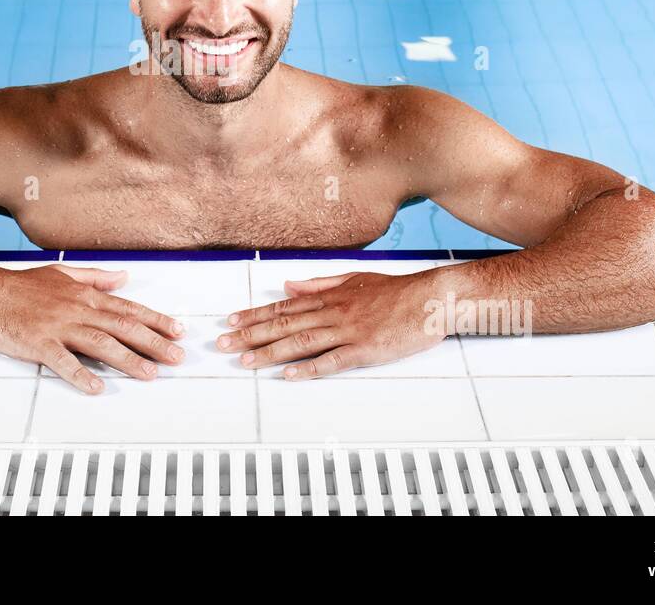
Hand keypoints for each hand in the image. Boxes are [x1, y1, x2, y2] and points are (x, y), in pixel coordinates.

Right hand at [0, 263, 185, 393]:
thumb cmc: (21, 286)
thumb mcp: (62, 273)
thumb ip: (95, 277)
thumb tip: (123, 277)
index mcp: (84, 295)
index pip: (128, 308)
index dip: (156, 320)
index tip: (177, 331)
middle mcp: (77, 310)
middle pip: (123, 327)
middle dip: (154, 343)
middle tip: (176, 357)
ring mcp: (59, 327)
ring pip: (101, 343)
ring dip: (128, 360)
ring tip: (149, 374)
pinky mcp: (39, 343)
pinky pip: (63, 361)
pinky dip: (80, 374)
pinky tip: (95, 387)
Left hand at [218, 269, 448, 379]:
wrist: (430, 298)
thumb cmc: (396, 291)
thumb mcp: (353, 279)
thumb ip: (319, 283)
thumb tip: (288, 284)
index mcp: (329, 296)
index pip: (283, 306)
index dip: (254, 315)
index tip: (231, 321)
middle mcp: (333, 312)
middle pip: (284, 324)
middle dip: (250, 335)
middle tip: (224, 344)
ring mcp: (348, 331)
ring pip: (301, 342)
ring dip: (270, 352)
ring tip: (245, 361)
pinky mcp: (365, 349)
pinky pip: (332, 360)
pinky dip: (309, 368)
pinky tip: (290, 375)